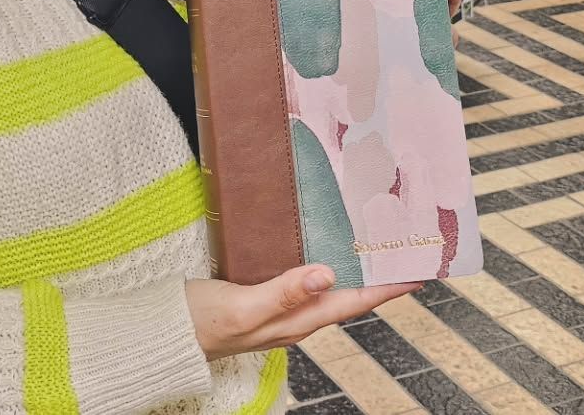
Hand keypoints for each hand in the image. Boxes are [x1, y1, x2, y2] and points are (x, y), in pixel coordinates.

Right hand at [186, 266, 420, 360]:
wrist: (165, 335)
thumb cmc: (200, 322)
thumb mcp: (242, 306)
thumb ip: (283, 292)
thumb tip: (327, 274)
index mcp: (297, 320)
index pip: (354, 301)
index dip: (387, 287)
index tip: (418, 271)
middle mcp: (296, 316)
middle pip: (350, 295)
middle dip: (379, 275)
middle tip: (405, 250)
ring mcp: (281, 309)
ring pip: (331, 288)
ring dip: (355, 269)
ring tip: (376, 246)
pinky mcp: (265, 297)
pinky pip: (307, 280)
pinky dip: (326, 264)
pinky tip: (325, 248)